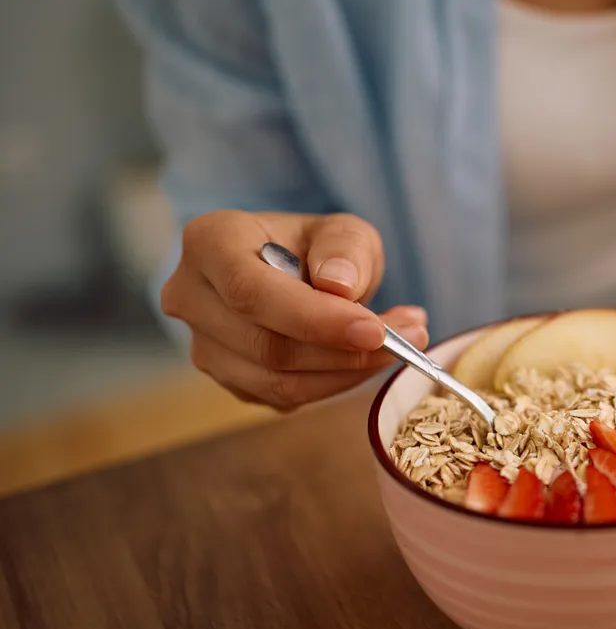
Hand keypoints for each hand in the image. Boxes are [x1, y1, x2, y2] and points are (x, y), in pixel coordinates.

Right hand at [162, 210, 428, 410]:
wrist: (299, 272)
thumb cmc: (319, 247)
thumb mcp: (343, 231)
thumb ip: (345, 249)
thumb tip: (339, 286)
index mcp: (209, 242)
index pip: (252, 292)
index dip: (315, 319)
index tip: (374, 330)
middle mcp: (190, 295)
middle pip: (266, 344)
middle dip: (345, 351)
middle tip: (411, 337)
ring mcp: (203, 344)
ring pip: (276, 380)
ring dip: (348, 372)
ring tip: (402, 344)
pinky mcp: (230, 379)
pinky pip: (284, 397)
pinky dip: (335, 384)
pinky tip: (367, 359)